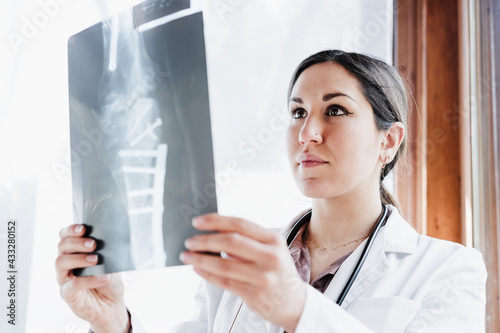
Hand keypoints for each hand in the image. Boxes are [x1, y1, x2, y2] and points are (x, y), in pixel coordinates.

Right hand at [56, 224, 129, 332]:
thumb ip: (106, 252)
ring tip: (96, 259)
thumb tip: (110, 239)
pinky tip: (103, 277)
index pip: (65, 237)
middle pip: (62, 247)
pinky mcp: (68, 295)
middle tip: (93, 244)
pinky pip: (72, 285)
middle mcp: (66, 264)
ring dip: (79, 259)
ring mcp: (64, 279)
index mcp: (74, 252)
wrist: (112, 306)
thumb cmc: (109, 280)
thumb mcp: (110, 263)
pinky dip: (88, 280)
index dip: (70, 230)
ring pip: (60, 263)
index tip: (83, 228)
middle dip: (76, 242)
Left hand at [180, 214, 306, 331]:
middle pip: (231, 242)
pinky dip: (207, 275)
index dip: (216, 221)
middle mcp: (270, 257)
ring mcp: (263, 277)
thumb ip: (247, 240)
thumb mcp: (271, 250)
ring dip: (200, 259)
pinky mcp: (254, 295)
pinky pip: (224, 282)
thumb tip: (213, 232)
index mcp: (273, 240)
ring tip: (187, 256)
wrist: (296, 303)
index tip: (198, 221)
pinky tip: (198, 269)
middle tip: (189, 241)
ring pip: (224, 264)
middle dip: (205, 240)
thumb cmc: (278, 272)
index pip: (240, 224)